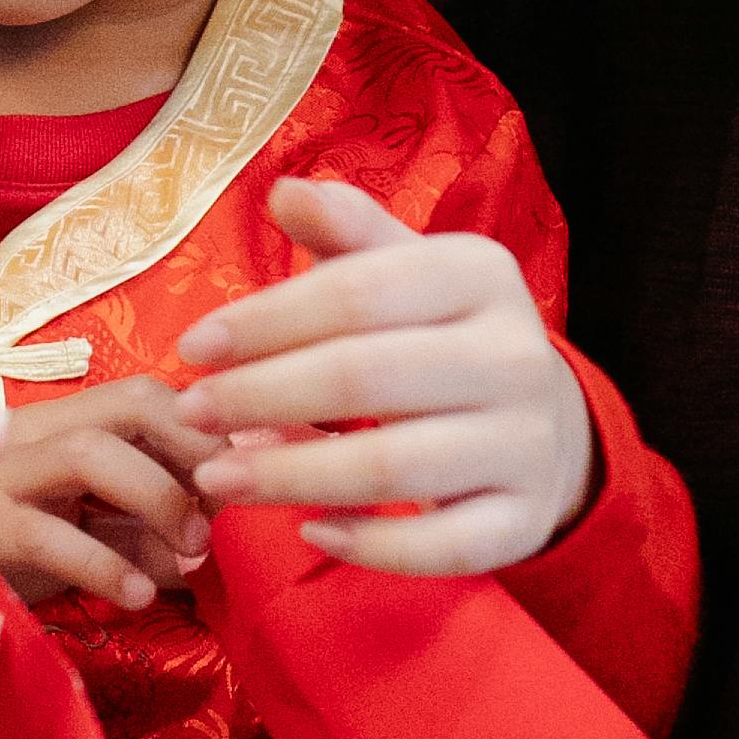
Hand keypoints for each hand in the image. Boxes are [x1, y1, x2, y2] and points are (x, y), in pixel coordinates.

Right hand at [0, 375, 216, 614]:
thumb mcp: (74, 537)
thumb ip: (136, 531)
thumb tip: (210, 535)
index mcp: (54, 425)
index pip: (143, 394)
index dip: (206, 424)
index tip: (247, 468)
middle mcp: (25, 435)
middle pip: (127, 401)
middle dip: (195, 443)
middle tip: (229, 499)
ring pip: (89, 452)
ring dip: (159, 496)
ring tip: (192, 550)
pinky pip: (48, 535)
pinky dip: (104, 565)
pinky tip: (135, 598)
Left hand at [174, 176, 593, 575]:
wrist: (547, 425)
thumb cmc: (443, 336)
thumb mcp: (406, 270)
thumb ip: (346, 231)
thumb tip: (284, 191)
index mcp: (480, 274)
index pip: (356, 293)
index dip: (265, 321)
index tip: (191, 348)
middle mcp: (515, 355)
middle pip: (365, 377)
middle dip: (261, 397)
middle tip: (190, 415)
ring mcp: (526, 444)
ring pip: (393, 469)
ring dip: (291, 476)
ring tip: (218, 479)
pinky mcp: (524, 519)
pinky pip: (441, 547)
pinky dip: (370, 547)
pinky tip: (309, 532)